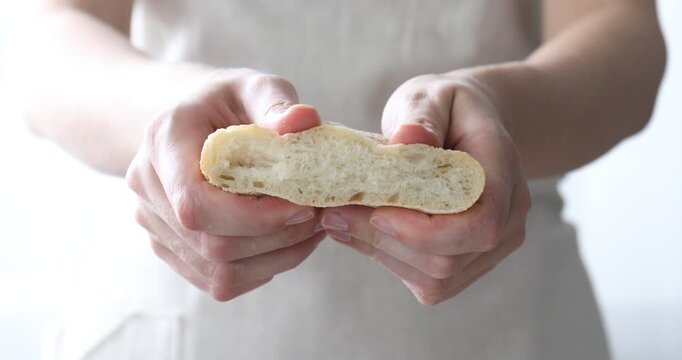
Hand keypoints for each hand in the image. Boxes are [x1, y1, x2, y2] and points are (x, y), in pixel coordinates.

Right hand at [126, 69, 325, 300]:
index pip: (196, 203)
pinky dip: (262, 268)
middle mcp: (148, 186)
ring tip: (310, 230)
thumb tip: (305, 120)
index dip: (255, 217)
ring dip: (277, 258)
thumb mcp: (253, 86)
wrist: (190, 120)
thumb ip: (276, 102)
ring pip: (219, 272)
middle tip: (318, 218)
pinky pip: (218, 280)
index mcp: (164, 141)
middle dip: (277, 239)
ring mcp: (154, 222)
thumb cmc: (225, 101)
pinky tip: (286, 242)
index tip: (303, 205)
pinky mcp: (170, 246)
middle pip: (211, 245)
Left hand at [319, 72, 530, 304]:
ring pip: (436, 278)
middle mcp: (509, 215)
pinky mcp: (469, 260)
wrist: (467, 125)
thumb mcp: (432, 95)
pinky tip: (360, 231)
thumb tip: (408, 139)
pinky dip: (389, 259)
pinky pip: (430, 281)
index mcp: (503, 170)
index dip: (426, 231)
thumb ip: (422, 115)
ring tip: (339, 219)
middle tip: (333, 213)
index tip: (377, 211)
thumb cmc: (447, 107)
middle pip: (449, 258)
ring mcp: (493, 244)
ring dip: (380, 252)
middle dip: (385, 241)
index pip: (479, 223)